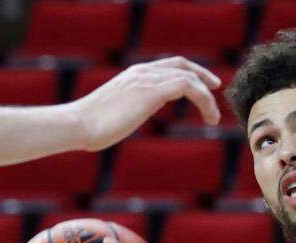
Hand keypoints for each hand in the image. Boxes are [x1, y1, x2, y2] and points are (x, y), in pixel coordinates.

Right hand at [71, 57, 220, 150]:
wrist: (79, 124)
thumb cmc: (91, 126)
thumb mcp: (116, 112)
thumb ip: (129, 107)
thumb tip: (131, 116)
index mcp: (134, 75)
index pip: (169, 65)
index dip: (190, 72)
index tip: (205, 85)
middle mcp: (142, 72)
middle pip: (182, 65)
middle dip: (203, 76)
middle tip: (217, 90)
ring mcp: (147, 79)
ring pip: (189, 77)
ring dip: (206, 97)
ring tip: (214, 118)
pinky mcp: (151, 91)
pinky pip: (188, 86)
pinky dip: (203, 99)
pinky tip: (209, 116)